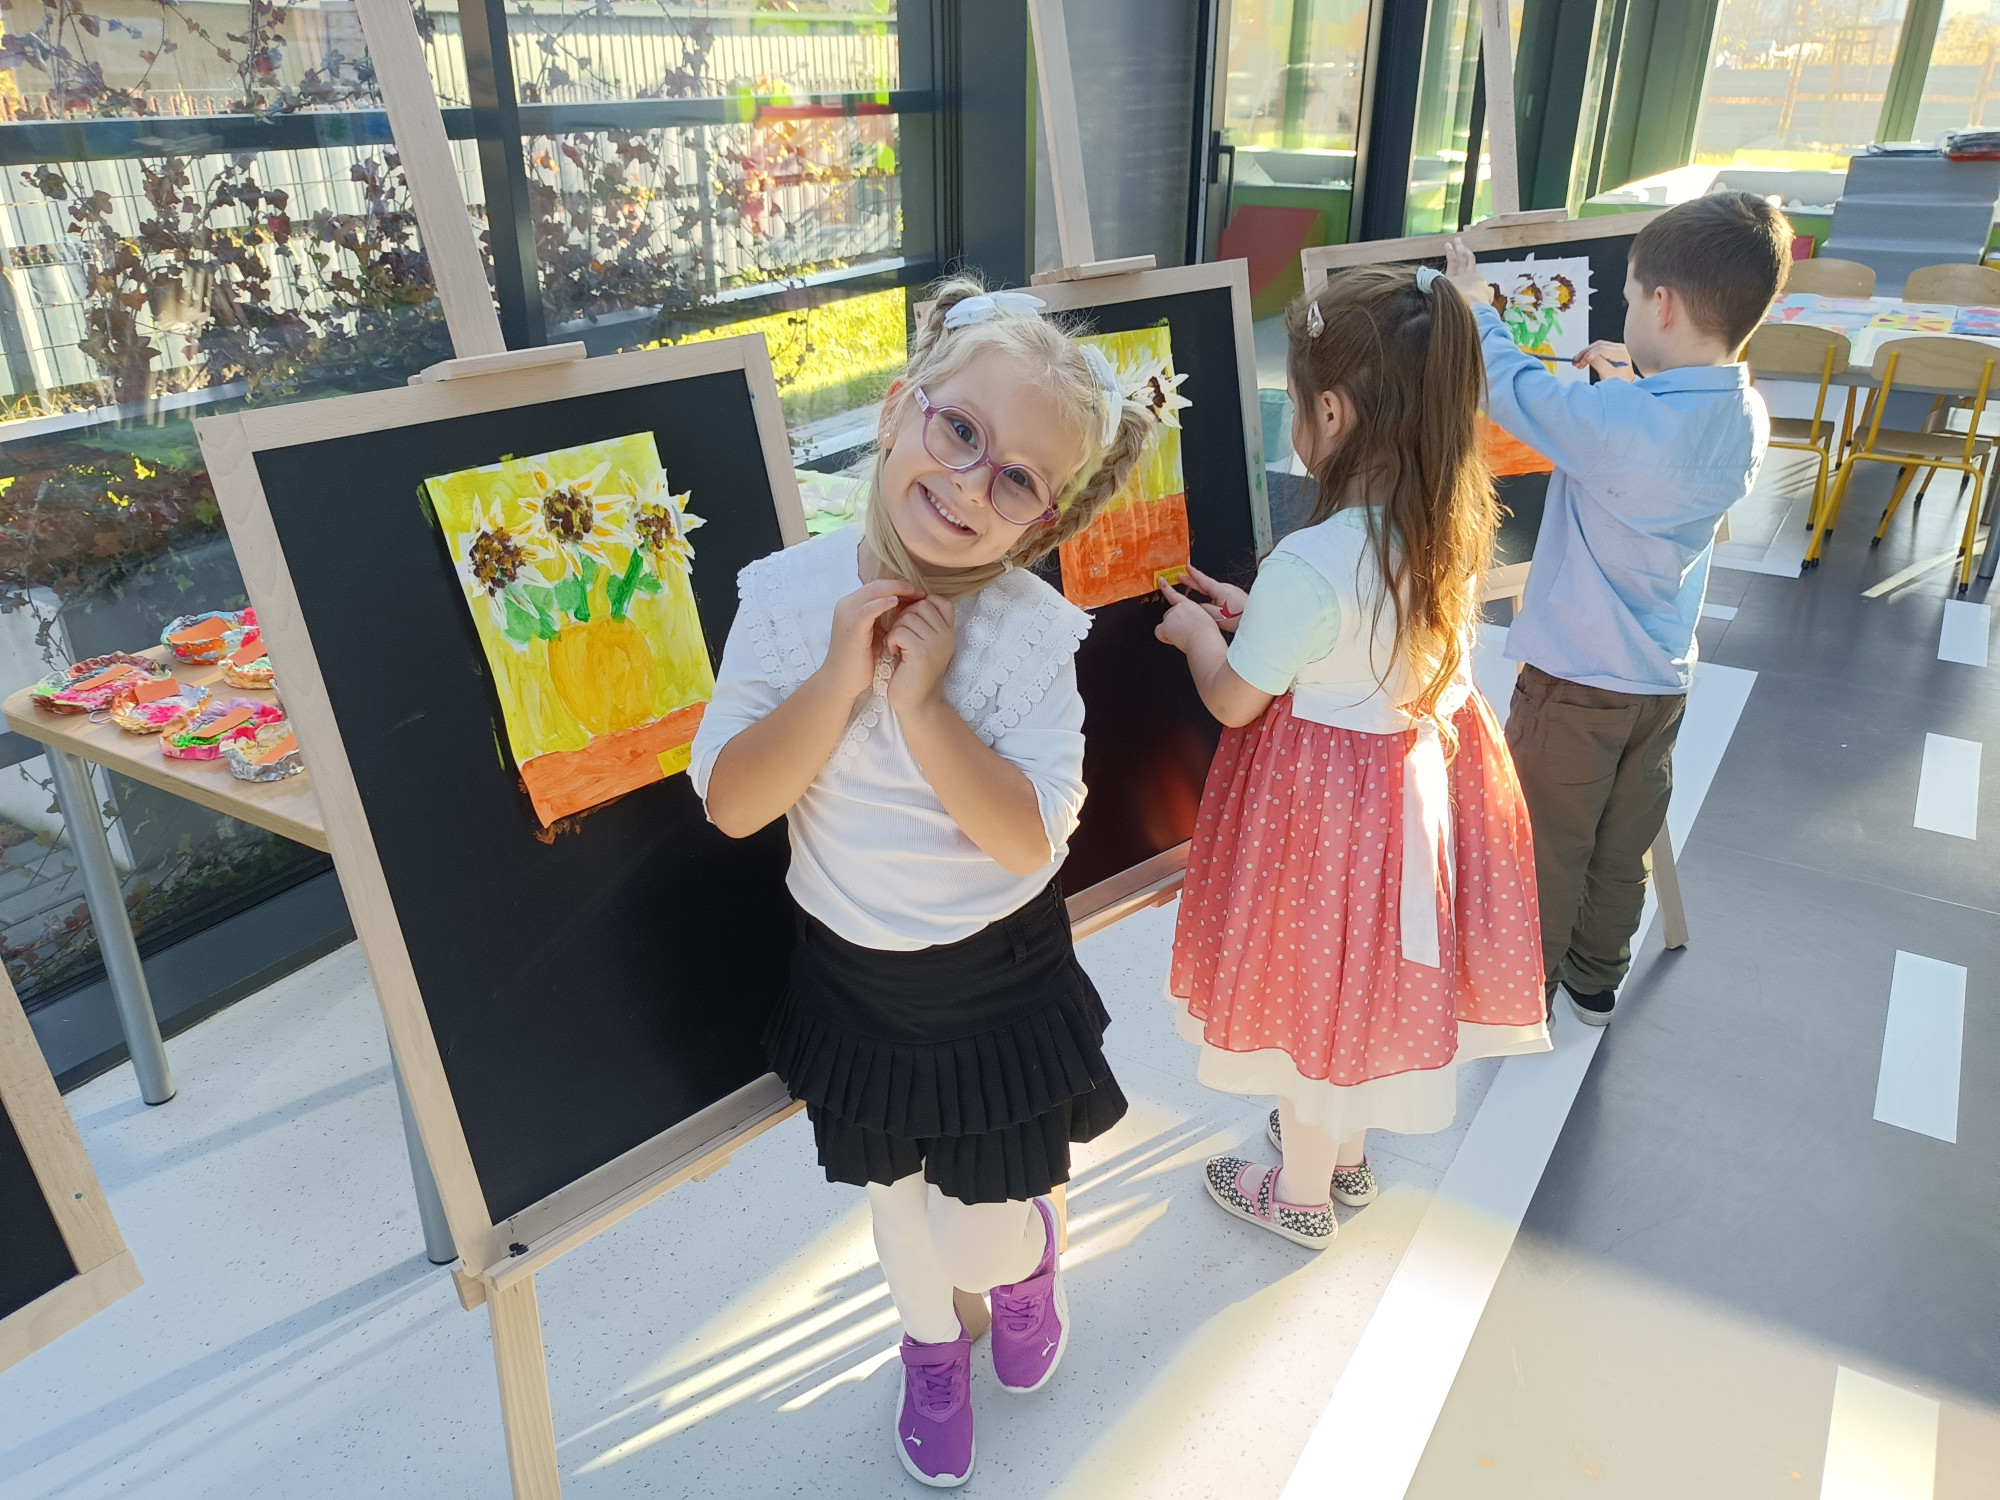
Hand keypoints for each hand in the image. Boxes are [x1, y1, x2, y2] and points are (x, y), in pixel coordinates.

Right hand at [822, 579, 919, 698]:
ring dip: (896, 591)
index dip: (899, 587)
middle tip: (921, 592)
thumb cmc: (860, 661)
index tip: (919, 593)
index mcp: (852, 605)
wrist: (841, 681)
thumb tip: (908, 610)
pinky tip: (898, 602)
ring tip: (916, 594)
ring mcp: (847, 614)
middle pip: (877, 585)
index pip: (878, 587)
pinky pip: (868, 609)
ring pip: (873, 591)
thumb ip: (885, 620)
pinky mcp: (851, 627)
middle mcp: (847, 605)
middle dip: (901, 586)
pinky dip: (883, 603)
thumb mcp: (875, 634)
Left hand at [885, 595, 956, 714]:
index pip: (938, 600)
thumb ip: (923, 624)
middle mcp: (947, 635)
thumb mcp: (925, 644)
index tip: (909, 624)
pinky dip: (891, 640)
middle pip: (920, 605)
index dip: (919, 605)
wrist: (918, 705)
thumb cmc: (915, 673)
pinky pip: (900, 631)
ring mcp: (936, 643)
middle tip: (900, 637)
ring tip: (898, 646)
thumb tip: (906, 599)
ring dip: (895, 630)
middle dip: (903, 617)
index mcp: (948, 631)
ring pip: (908, 616)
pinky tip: (894, 653)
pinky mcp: (922, 653)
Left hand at [1155, 583, 1223, 654]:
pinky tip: (1174, 640)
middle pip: (1168, 616)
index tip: (1160, 581)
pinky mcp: (1166, 624)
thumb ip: (1193, 618)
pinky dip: (1164, 638)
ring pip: (1164, 625)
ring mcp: (1171, 615)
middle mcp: (1179, 607)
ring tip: (1183, 637)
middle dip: (1173, 625)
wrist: (1204, 640)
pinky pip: (1159, 632)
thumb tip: (1190, 625)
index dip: (1166, 587)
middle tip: (1184, 633)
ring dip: (1171, 632)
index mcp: (1190, 605)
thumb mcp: (1204, 620)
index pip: (1175, 595)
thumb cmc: (1207, 635)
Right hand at [1180, 565, 1248, 631]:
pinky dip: (1212, 594)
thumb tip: (1196, 607)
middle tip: (1182, 576)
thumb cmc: (1239, 617)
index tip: (1186, 567)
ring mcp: (1231, 591)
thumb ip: (1204, 609)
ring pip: (1213, 589)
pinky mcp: (1235, 596)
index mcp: (1220, 590)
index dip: (1193, 573)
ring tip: (1194, 589)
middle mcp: (1226, 588)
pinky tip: (1211, 601)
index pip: (1203, 579)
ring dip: (1203, 588)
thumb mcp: (1216, 616)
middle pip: (1206, 583)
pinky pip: (1220, 593)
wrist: (1255, 618)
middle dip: (1193, 579)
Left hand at [1442, 237, 1490, 307]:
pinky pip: (1451, 261)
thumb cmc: (1479, 305)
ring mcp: (1460, 274)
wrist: (1472, 306)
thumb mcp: (1487, 298)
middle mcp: (1469, 274)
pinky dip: (1450, 253)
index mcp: (1478, 279)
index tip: (1468, 256)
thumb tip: (1489, 290)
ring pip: (1459, 258)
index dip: (1470, 261)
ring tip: (1453, 242)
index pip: (1473, 268)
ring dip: (1457, 249)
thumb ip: (1487, 293)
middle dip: (1463, 250)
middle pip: (1467, 259)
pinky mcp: (1450, 276)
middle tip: (1460, 243)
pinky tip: (1447, 246)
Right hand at [1573, 340, 1635, 380]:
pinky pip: (1600, 349)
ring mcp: (1618, 349)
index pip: (1600, 349)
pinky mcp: (1614, 352)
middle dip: (1585, 353)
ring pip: (1598, 346)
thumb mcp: (1608, 374)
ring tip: (1578, 361)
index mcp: (1621, 353)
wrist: (1627, 386)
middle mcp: (1620, 348)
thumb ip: (1598, 363)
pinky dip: (1591, 354)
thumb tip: (1588, 356)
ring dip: (1586, 353)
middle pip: (1598, 345)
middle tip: (1576, 361)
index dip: (1587, 354)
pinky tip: (1584, 359)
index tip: (1579, 362)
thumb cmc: (1621, 382)